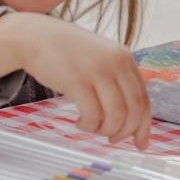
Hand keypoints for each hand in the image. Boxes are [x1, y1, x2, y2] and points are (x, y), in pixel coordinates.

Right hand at [0, 13, 150, 148]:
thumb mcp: (100, 58)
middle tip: (112, 139)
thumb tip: (129, 116)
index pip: (144, 99)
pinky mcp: (76, 80)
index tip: (140, 143)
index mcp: (124, 58)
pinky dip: (89, 125)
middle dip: (125, 132)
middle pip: (134, 109)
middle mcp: (115, 62)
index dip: (144, 126)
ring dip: (105, 130)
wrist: (35, 36)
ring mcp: (97, 70)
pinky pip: (93, 114)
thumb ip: (116, 79)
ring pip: (116, 115)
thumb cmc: (66, 52)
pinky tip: (80, 122)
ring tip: (91, 127)